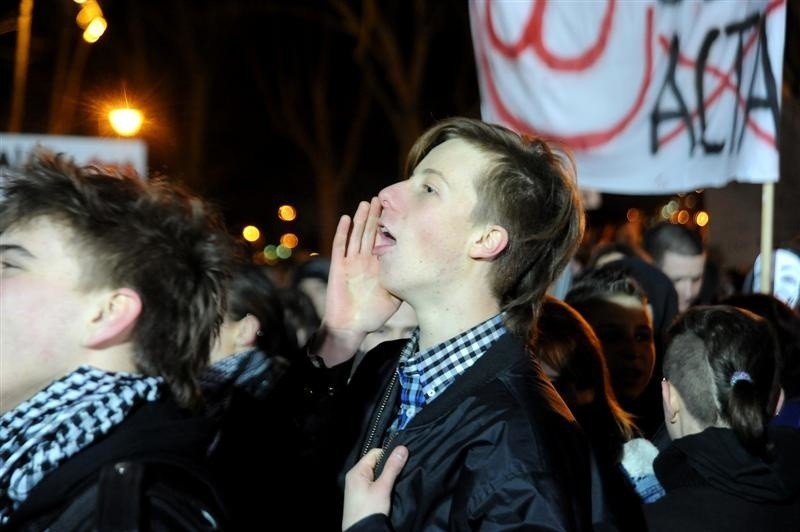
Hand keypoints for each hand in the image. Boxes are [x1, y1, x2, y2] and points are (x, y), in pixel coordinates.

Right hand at [317, 198, 400, 365]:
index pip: (384, 240)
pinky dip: (343, 232)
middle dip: (377, 217)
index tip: (399, 210)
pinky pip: (340, 246)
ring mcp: (352, 261)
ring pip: (357, 235)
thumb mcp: (394, 296)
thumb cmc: (373, 314)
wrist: (351, 326)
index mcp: (378, 265)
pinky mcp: (339, 266)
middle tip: (383, 198)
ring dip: (361, 219)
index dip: (390, 226)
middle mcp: (365, 260)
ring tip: (367, 203)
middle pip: (371, 233)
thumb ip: (403, 281)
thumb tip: (422, 269)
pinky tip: (346, 219)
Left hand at [342, 446, 407, 530]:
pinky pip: (374, 485)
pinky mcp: (362, 497)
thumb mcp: (383, 488)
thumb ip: (392, 467)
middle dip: (389, 468)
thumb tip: (402, 448)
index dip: (389, 456)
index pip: (375, 453)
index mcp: (357, 471)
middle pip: (376, 464)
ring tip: (395, 484)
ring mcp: (358, 488)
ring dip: (387, 479)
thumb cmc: (368, 510)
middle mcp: (355, 477)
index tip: (401, 463)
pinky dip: (383, 487)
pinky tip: (389, 492)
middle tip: (400, 475)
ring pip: (377, 475)